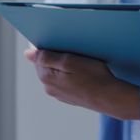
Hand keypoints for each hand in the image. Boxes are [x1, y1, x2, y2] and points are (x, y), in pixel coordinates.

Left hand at [25, 47, 139, 119]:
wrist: (111, 98)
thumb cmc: (93, 77)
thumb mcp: (69, 61)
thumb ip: (46, 57)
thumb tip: (27, 54)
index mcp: (46, 77)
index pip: (37, 56)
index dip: (46, 46)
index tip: (58, 40)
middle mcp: (49, 87)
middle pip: (46, 64)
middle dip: (55, 55)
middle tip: (72, 49)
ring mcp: (59, 94)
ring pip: (56, 72)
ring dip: (63, 64)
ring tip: (79, 60)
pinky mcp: (69, 97)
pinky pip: (65, 80)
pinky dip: (70, 74)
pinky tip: (83, 72)